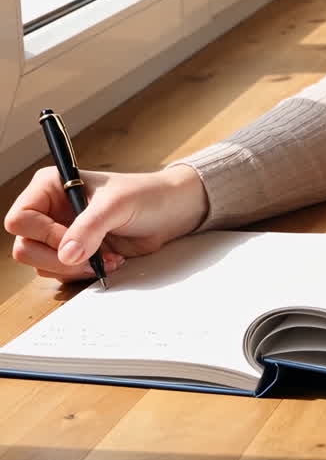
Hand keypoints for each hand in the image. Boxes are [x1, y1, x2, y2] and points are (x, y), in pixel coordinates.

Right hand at [4, 163, 208, 282]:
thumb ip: (90, 227)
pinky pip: (62, 272)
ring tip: (105, 257)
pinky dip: (82, 273)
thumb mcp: (117, 205)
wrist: (170, 212)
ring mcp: (60, 233)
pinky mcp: (74, 252)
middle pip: (24, 247)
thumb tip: (66, 254)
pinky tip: (108, 261)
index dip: (42, 234)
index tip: (71, 239)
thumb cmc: (145, 195)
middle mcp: (50, 210)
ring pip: (41, 264)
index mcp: (50, 186)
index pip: (20, 218)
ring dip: (73, 269)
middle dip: (57, 259)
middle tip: (89, 258)